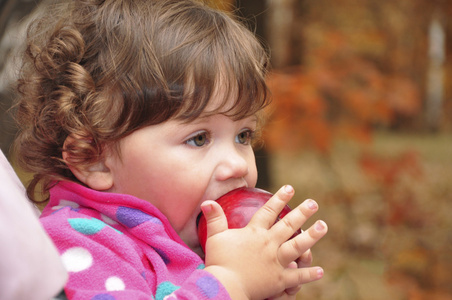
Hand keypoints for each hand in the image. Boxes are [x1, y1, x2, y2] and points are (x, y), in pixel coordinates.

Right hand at [202, 185, 327, 299]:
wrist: (225, 287)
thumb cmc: (219, 262)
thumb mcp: (215, 237)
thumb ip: (214, 218)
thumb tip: (207, 201)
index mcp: (255, 233)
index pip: (269, 211)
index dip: (279, 198)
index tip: (290, 188)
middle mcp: (269, 244)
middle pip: (289, 225)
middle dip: (302, 212)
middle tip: (313, 203)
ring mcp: (276, 262)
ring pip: (298, 246)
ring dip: (313, 236)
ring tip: (323, 226)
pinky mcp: (280, 280)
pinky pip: (298, 276)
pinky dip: (309, 274)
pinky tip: (321, 271)